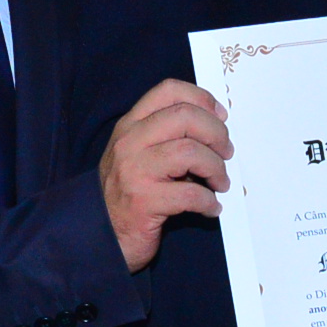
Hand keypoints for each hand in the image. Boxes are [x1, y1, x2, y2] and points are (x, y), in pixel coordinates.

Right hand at [101, 80, 231, 271]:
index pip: (168, 91)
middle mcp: (130, 142)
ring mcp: (134, 171)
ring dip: (216, 168)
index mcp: (130, 126)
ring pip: (190, 152)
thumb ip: (165, 136)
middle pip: (185, 116)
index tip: (220, 117)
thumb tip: (213, 129)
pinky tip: (211, 208)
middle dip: (217, 134)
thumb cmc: (127, 194)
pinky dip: (209, 201)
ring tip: (220, 183)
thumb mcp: (137, 154)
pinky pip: (190, 194)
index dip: (202, 99)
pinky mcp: (143, 202)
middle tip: (226, 153)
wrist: (100, 235)